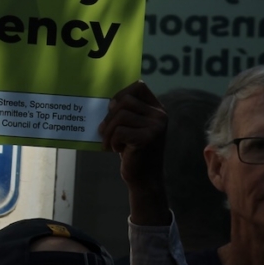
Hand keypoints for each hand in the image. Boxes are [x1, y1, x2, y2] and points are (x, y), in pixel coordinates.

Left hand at [98, 80, 170, 225]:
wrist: (143, 178)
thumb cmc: (131, 150)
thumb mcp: (129, 127)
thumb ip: (123, 111)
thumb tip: (106, 99)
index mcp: (157, 109)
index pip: (138, 86)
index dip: (121, 93)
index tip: (111, 108)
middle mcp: (160, 115)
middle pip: (125, 101)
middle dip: (109, 116)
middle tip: (103, 131)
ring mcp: (156, 127)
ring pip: (120, 116)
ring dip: (108, 131)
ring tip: (108, 142)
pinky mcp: (148, 139)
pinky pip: (120, 131)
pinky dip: (112, 141)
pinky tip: (116, 150)